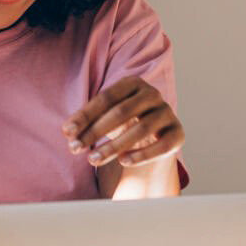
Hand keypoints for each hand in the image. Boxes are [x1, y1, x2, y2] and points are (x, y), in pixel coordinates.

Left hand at [63, 77, 184, 168]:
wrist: (155, 135)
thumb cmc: (124, 122)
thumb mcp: (105, 116)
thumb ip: (87, 121)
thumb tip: (68, 132)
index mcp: (133, 83)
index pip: (106, 98)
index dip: (85, 116)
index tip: (68, 133)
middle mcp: (153, 94)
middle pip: (121, 112)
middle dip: (95, 132)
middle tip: (75, 149)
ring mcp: (167, 113)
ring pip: (141, 130)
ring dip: (113, 146)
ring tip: (93, 160)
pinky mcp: (177, 134)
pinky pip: (161, 145)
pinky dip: (141, 154)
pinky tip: (123, 162)